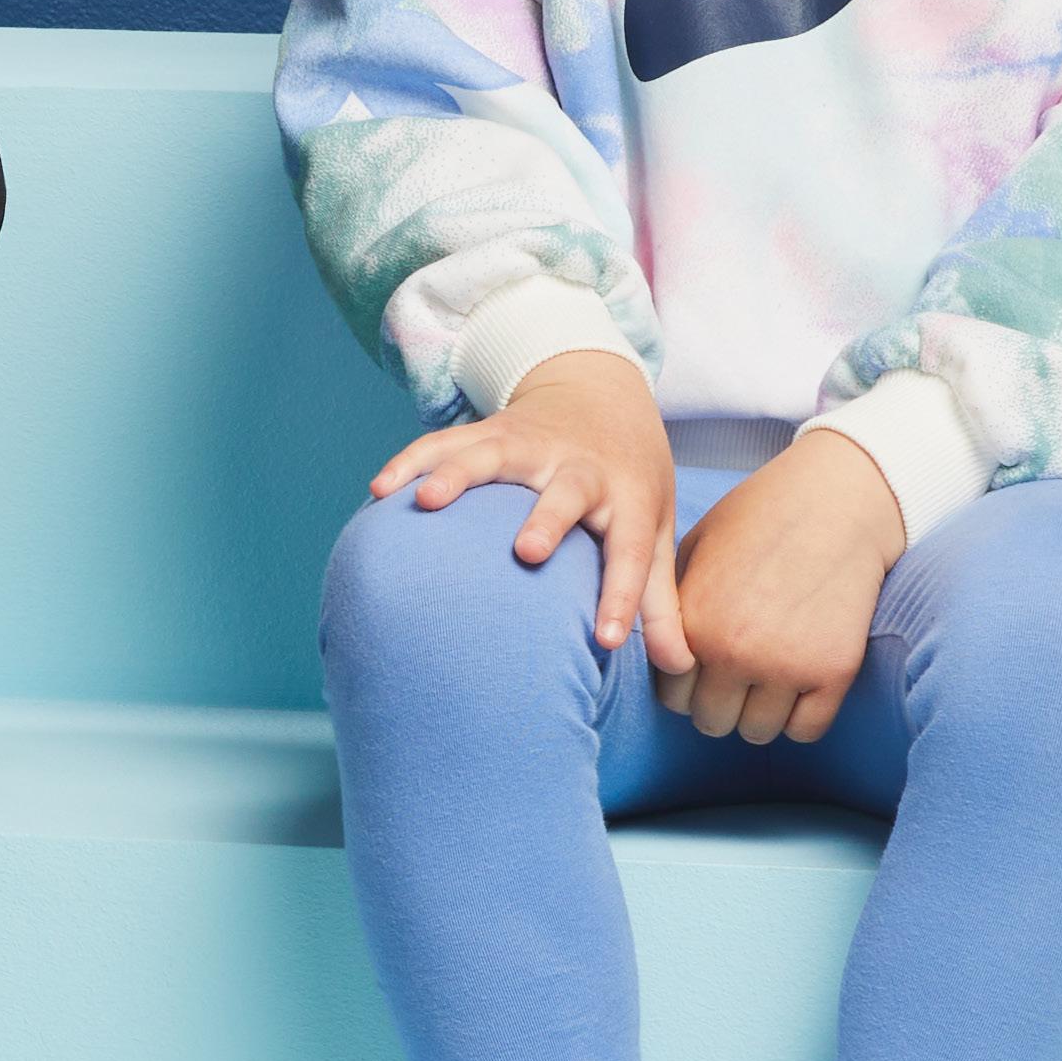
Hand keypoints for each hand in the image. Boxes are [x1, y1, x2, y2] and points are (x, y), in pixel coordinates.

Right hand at [369, 350, 689, 674]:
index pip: (630, 551)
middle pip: (566, 491)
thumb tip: (681, 669)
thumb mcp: (653, 531)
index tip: (605, 643)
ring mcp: (531, 443)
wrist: (602, 391)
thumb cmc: (629, 480)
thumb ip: (657, 599)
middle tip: (527, 551)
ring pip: (494, 455)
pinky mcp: (490, 430)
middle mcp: (580, 466)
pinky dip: (412, 461)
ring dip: (459, 475)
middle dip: (547, 519)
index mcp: (627, 497)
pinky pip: (445, 442)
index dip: (620, 597)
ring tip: (425, 504)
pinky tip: (380, 490)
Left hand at [660, 432, 904, 743]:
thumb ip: (672, 607)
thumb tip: (655, 653)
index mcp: (693, 623)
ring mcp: (786, 665)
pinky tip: (802, 686)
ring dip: (761, 712)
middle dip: (721, 702)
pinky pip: (805, 731)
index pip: (672, 697)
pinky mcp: (833, 671)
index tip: (706, 667)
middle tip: (740, 674)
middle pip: (711, 721)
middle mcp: (734, 652)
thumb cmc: (761, 517)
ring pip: (757, 733)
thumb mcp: (694, 550)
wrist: (837, 499)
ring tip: (771, 677)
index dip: (687, 684)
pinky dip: (801, 717)